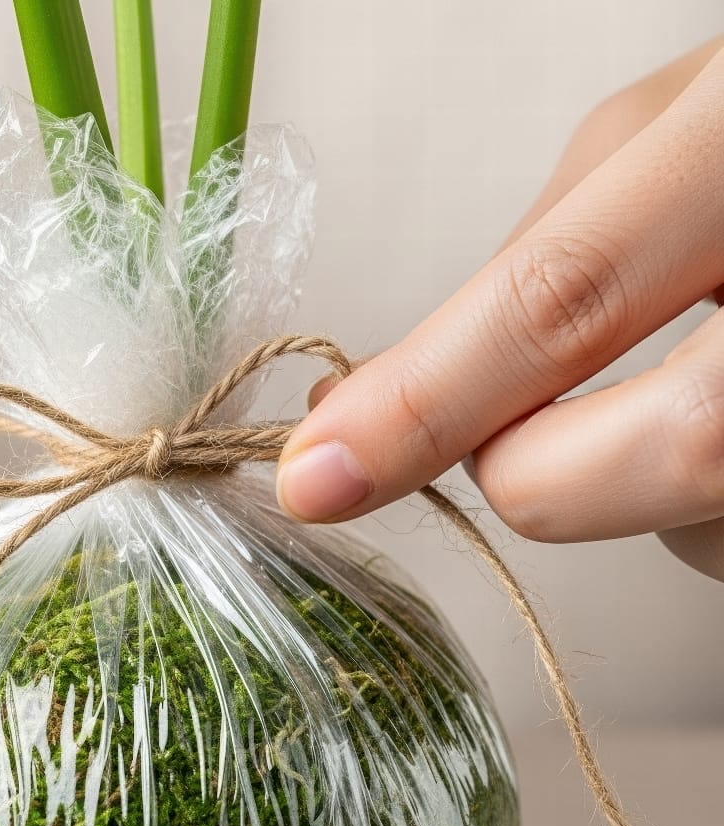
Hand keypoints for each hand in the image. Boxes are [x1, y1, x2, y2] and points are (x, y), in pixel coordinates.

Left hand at [277, 36, 723, 580]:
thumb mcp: (682, 118)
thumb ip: (557, 244)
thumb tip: (436, 378)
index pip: (567, 299)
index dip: (428, 402)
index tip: (320, 477)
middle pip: (650, 465)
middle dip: (533, 470)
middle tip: (510, 426)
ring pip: (703, 527)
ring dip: (644, 481)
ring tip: (695, 369)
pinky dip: (703, 494)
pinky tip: (722, 405)